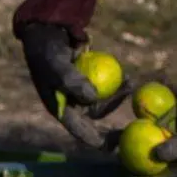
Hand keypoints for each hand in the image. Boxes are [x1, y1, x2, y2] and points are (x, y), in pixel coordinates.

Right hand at [19, 22, 131, 148]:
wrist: (46, 30)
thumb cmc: (46, 50)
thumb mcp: (56, 65)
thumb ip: (72, 82)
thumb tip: (93, 98)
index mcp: (59, 108)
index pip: (80, 131)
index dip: (97, 140)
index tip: (116, 146)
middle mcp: (69, 104)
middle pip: (95, 116)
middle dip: (113, 111)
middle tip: (130, 109)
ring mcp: (79, 93)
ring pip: (103, 102)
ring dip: (118, 95)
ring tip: (130, 83)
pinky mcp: (88, 81)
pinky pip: (105, 88)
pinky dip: (116, 85)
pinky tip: (127, 78)